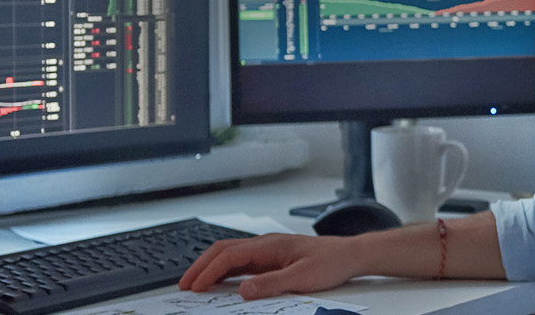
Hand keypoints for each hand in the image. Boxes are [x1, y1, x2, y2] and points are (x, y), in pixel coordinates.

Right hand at [179, 233, 358, 299]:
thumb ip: (272, 284)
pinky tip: (219, 282)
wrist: (350, 254)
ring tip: (195, 284)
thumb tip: (243, 290)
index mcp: (269, 244)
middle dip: (201, 266)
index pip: (229, 255)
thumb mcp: (302, 277)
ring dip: (210, 267)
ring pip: (230, 254)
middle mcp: (265, 244)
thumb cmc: (331, 261)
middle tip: (184, 285)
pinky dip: (225, 271)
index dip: (208, 271)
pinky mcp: (273, 257)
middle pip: (223, 250)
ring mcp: (268, 249)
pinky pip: (242, 262)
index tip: (194, 286)